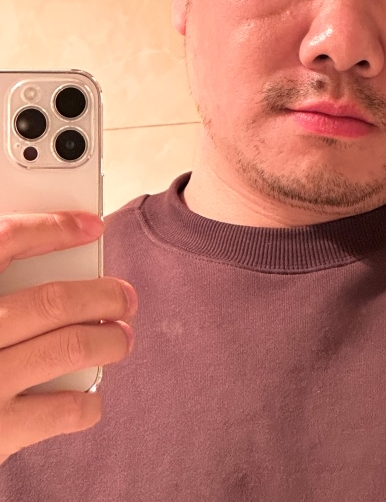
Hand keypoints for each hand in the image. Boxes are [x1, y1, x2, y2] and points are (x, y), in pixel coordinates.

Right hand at [0, 212, 136, 463]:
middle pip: (52, 301)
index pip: (4, 241)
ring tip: (120, 339)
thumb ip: (0, 288)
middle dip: (102, 295)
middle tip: (124, 297)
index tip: (92, 227)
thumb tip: (61, 261)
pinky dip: (89, 400)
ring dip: (109, 340)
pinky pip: (66, 408)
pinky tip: (89, 396)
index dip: (54, 228)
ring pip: (70, 347)